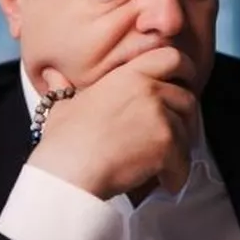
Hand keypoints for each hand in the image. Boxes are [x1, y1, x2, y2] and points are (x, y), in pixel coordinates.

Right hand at [26, 47, 199, 200]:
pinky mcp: (166, 143)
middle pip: (187, 98)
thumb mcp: (62, 105)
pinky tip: (165, 182)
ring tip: (165, 165)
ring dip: (180, 150)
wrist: (69, 170)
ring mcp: (159, 115)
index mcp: (127, 75)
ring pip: (188, 132)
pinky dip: (177, 175)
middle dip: (186, 118)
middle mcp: (147, 89)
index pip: (172, 57)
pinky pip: (184, 160)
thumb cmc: (63, 142)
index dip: (184, 70)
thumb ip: (64, 87)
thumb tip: (52, 75)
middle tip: (175, 135)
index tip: (184, 83)